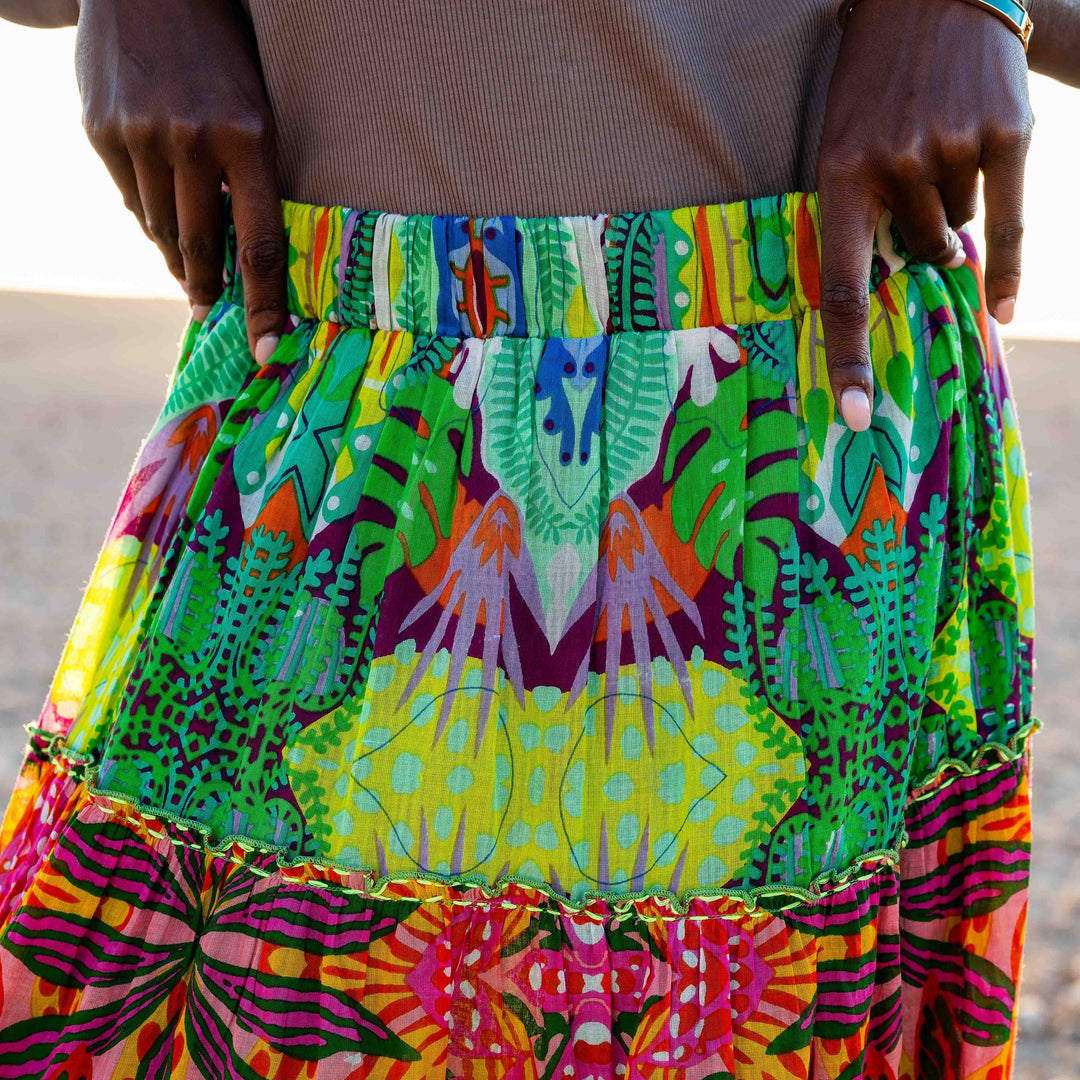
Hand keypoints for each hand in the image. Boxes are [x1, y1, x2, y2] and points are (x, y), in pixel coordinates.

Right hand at [76, 0, 285, 359]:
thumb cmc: (223, 56)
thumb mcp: (258, 112)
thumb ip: (250, 180)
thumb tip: (237, 253)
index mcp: (248, 140)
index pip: (260, 245)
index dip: (264, 304)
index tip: (268, 347)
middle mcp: (192, 141)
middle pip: (202, 248)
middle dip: (207, 287)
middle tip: (208, 308)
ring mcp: (140, 136)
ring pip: (160, 229)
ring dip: (177, 252)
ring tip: (189, 262)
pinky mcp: (101, 129)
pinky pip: (129, 197)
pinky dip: (147, 212)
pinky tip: (159, 203)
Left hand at [816, 0, 1033, 430]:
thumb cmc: (872, 83)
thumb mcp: (840, 144)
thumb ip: (861, 214)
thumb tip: (896, 288)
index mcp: (839, 179)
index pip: (841, 289)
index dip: (847, 357)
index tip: (856, 413)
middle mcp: (895, 169)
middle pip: (919, 256)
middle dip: (920, 240)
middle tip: (914, 181)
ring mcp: (952, 151)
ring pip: (959, 231)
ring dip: (953, 212)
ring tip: (939, 146)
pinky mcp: (1006, 134)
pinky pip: (1009, 224)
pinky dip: (1006, 264)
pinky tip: (1002, 308)